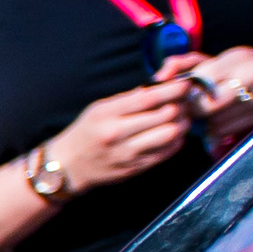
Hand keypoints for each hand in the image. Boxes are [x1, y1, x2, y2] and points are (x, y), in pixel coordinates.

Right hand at [48, 78, 195, 191]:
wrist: (67, 167)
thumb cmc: (84, 133)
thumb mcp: (98, 109)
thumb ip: (127, 99)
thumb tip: (158, 89)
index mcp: (107, 115)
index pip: (148, 99)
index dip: (173, 89)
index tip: (185, 83)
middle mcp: (117, 134)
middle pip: (165, 115)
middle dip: (180, 105)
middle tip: (184, 101)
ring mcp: (128, 153)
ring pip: (170, 134)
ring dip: (181, 123)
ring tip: (180, 118)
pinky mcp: (136, 167)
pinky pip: (167, 151)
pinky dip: (176, 140)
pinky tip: (172, 134)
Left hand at [187, 46, 252, 153]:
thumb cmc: (241, 69)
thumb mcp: (217, 60)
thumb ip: (184, 63)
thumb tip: (158, 78)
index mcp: (238, 58)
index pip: (198, 81)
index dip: (184, 92)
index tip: (181, 95)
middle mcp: (252, 75)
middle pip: (204, 105)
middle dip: (192, 109)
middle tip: (192, 107)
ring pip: (214, 121)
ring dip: (204, 121)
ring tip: (209, 111)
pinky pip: (225, 130)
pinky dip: (216, 130)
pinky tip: (221, 119)